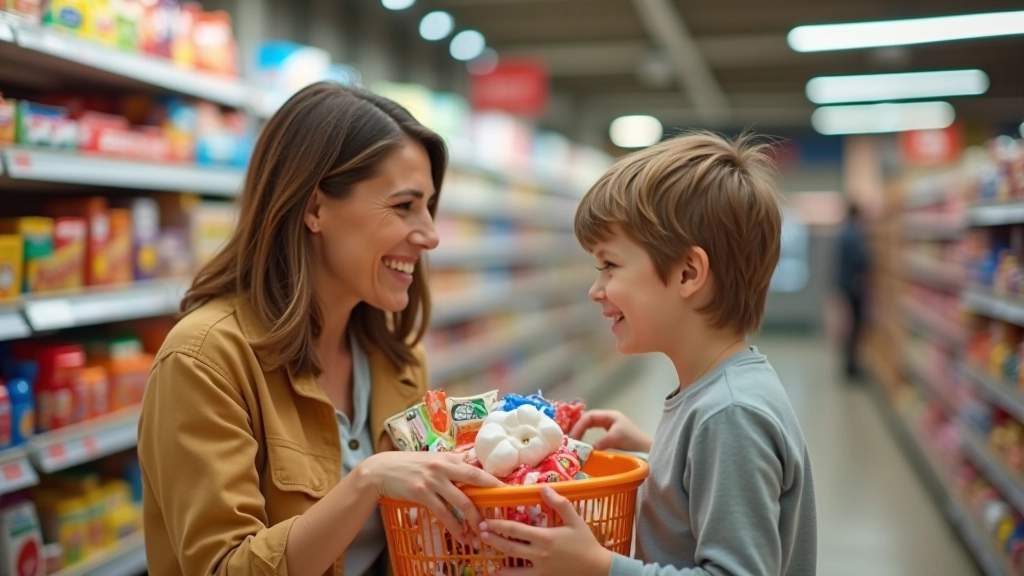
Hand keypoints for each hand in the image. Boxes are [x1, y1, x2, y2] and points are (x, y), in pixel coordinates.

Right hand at [360, 451, 500, 544]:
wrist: (381, 470)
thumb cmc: (409, 465)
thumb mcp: (432, 459)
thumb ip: (451, 463)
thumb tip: (471, 466)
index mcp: (448, 458)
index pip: (476, 469)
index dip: (493, 480)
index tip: (507, 490)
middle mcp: (444, 467)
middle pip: (475, 481)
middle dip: (491, 497)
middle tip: (502, 512)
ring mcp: (433, 480)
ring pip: (462, 501)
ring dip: (474, 519)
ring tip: (482, 532)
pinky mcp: (422, 494)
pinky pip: (444, 513)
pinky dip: (455, 527)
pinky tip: (461, 536)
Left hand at [480, 486, 612, 575]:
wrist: (597, 568)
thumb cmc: (586, 542)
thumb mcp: (575, 520)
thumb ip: (559, 503)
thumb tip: (543, 488)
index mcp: (545, 537)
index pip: (516, 530)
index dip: (499, 526)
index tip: (486, 521)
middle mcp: (539, 554)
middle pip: (510, 547)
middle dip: (494, 540)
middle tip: (480, 534)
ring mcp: (540, 569)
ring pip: (514, 568)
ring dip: (498, 563)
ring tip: (486, 559)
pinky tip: (500, 575)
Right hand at [568, 410, 651, 452]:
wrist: (650, 452)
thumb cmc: (634, 441)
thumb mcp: (616, 438)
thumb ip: (599, 442)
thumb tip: (583, 450)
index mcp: (609, 415)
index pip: (588, 417)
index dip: (578, 426)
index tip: (572, 438)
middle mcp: (608, 419)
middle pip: (587, 420)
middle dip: (577, 428)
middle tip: (568, 440)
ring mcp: (609, 428)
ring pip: (589, 428)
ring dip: (580, 434)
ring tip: (572, 443)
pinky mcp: (610, 438)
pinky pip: (594, 436)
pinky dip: (586, 440)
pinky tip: (582, 446)